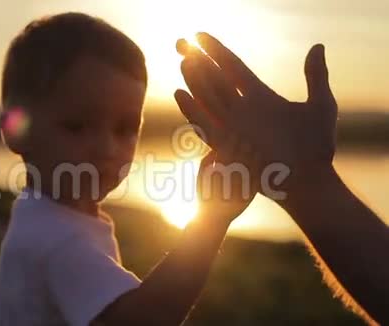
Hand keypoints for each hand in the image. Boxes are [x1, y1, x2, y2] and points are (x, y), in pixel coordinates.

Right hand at [175, 33, 337, 194]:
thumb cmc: (317, 149)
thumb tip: (316, 46)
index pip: (232, 68)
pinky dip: (191, 110)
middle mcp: (243, 111)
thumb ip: (316, 76)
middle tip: (184, 42)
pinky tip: (179, 93)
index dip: (217, 50)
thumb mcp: (321, 106)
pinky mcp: (226, 146)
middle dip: (200, 60)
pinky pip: (203, 125)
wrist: (307, 182)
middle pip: (216, 79)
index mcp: (261, 98)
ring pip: (208, 98)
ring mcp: (233, 127)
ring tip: (184, 59)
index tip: (201, 35)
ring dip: (195, 79)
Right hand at [197, 135, 259, 223]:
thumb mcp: (200, 178)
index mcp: (215, 176)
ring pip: (249, 167)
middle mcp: (228, 183)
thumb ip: (206, 160)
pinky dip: (258, 167)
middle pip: (239, 159)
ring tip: (253, 146)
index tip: (233, 134)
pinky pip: (256, 178)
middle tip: (246, 138)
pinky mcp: (249, 196)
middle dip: (243, 147)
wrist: (213, 219)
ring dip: (252, 155)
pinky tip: (259, 158)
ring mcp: (240, 190)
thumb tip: (216, 145)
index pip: (226, 154)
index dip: (231, 142)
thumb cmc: (205, 195)